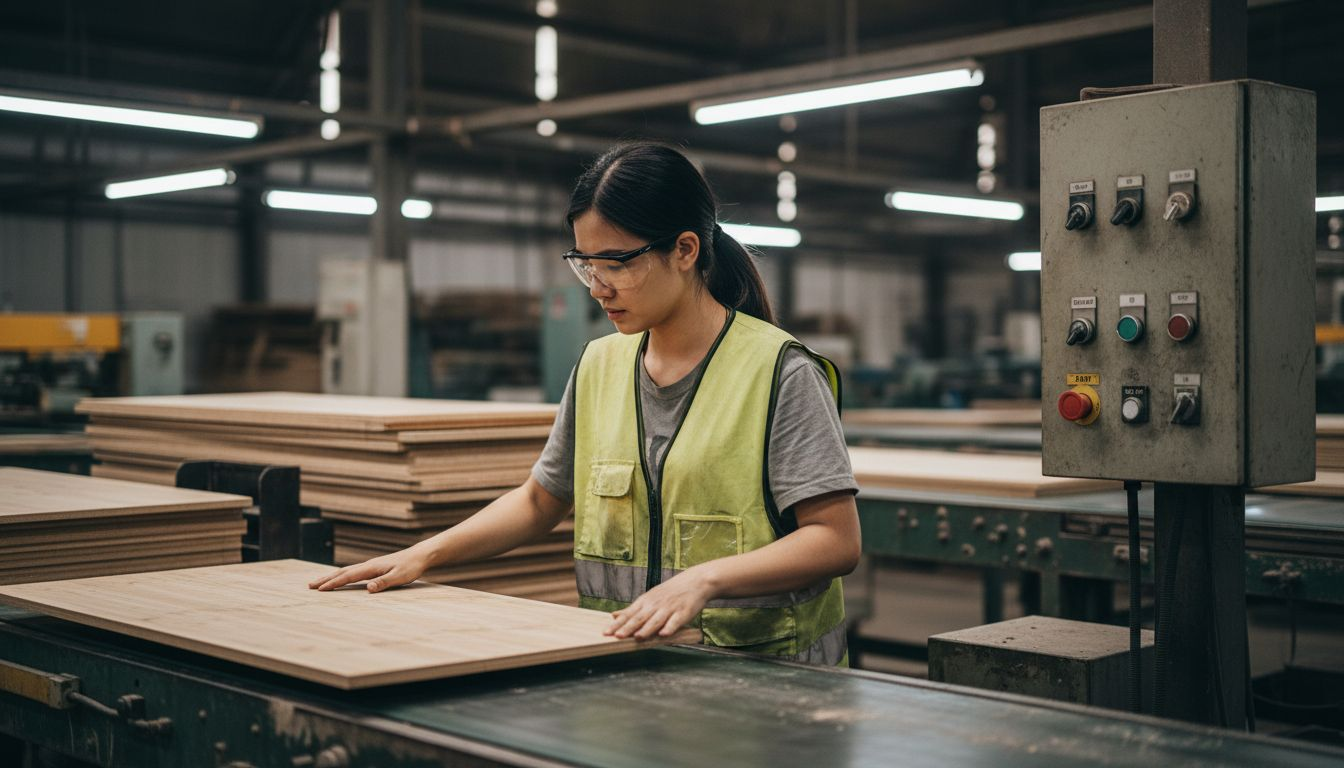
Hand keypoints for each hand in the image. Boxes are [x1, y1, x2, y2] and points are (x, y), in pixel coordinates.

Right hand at [306, 547, 429, 592]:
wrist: (420, 555)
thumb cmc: (411, 567)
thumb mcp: (400, 577)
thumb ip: (384, 582)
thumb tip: (368, 588)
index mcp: (371, 568)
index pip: (348, 576)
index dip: (334, 583)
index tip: (320, 590)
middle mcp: (368, 565)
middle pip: (342, 572)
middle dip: (326, 579)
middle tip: (310, 586)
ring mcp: (370, 565)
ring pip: (346, 571)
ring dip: (332, 577)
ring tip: (319, 583)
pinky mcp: (374, 567)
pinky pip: (353, 572)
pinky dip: (342, 575)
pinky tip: (341, 579)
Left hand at [605, 568, 713, 639]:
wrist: (695, 581)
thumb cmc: (670, 592)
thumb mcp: (649, 598)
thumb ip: (633, 609)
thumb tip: (613, 615)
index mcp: (646, 602)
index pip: (628, 614)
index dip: (617, 624)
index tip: (606, 632)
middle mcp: (655, 605)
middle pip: (640, 618)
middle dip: (627, 627)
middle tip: (616, 636)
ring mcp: (669, 609)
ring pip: (656, 620)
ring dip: (646, 629)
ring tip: (637, 637)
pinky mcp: (683, 613)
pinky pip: (675, 622)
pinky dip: (669, 628)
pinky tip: (664, 634)